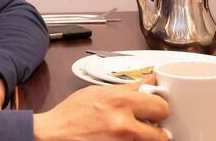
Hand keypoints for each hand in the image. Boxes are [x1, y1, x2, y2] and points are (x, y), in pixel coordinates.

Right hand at [32, 77, 168, 140]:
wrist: (53, 135)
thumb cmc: (72, 114)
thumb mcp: (98, 93)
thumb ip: (127, 89)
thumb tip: (149, 81)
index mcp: (119, 101)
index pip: (160, 106)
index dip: (158, 108)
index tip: (155, 110)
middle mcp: (123, 125)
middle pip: (162, 134)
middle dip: (156, 129)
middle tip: (147, 126)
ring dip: (143, 139)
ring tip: (128, 133)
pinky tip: (119, 139)